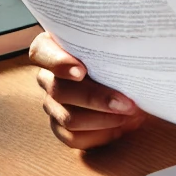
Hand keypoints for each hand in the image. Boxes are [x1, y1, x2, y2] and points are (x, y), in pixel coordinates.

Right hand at [29, 31, 146, 149]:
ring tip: (131, 114)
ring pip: (69, 118)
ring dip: (103, 119)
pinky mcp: (61, 127)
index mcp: (51, 49)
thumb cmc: (113, 48)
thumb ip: (111, 37)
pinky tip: (123, 126)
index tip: (82, 71)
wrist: (120, 70)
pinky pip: (74, 138)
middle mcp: (47, 78)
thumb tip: (134, 38)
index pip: (41, 52)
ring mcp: (52, 105)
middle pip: (60, 91)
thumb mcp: (109, 37)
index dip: (58, 63)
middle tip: (127, 103)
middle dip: (97, 98)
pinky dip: (101, 134)